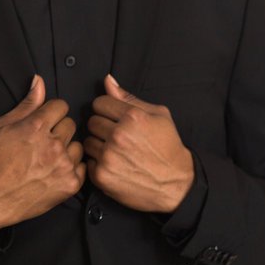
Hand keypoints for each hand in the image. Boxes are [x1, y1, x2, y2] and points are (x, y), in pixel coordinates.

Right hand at [0, 75, 85, 233]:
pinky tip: (54, 171)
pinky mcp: (70, 184)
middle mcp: (53, 144)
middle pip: (71, 124)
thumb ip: (27, 104)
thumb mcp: (2, 126)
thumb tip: (39, 81)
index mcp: (36, 126)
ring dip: (66, 149)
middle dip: (58, 129)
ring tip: (48, 158)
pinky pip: (82, 166)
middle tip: (43, 142)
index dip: (51, 112)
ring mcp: (63, 166)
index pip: (61, 105)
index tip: (44, 122)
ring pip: (77, 145)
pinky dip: (71, 168)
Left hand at [83, 74, 193, 213]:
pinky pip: (88, 161)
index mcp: (132, 117)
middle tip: (119, 138)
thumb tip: (107, 80)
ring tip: (118, 152)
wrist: (176, 184)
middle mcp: (119, 136)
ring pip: (88, 142)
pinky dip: (98, 163)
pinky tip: (115, 165)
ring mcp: (109, 157)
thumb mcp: (158, 115)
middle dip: (103, 127)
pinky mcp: (102, 176)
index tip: (117, 119)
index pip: (99, 103)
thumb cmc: (168, 147)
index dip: (108, 110)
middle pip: (92, 122)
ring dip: (99, 146)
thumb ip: (129, 97)